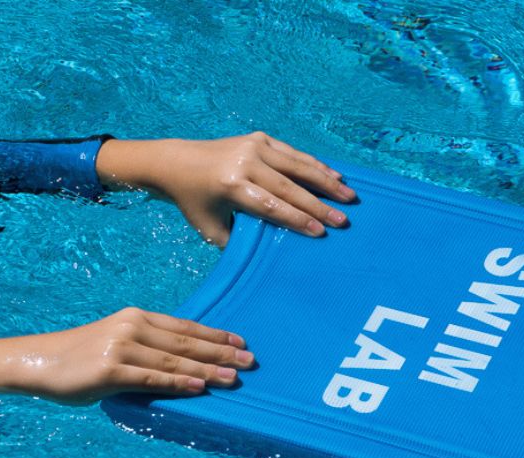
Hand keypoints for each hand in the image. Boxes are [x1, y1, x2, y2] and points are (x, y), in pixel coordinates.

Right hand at [0, 307, 254, 404]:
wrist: (40, 361)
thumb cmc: (80, 356)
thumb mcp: (116, 341)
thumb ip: (147, 348)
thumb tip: (184, 364)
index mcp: (135, 316)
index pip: (185, 326)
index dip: (215, 335)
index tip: (241, 342)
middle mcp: (131, 327)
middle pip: (186, 342)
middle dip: (221, 352)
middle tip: (250, 361)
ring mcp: (121, 347)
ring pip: (174, 361)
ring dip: (207, 370)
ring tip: (233, 378)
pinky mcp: (111, 370)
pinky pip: (152, 379)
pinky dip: (179, 384)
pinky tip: (199, 388)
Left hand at [95, 132, 356, 246]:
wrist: (176, 162)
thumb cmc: (194, 201)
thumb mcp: (210, 228)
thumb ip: (239, 240)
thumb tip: (270, 253)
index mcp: (231, 186)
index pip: (271, 206)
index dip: (297, 220)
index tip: (321, 232)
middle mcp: (245, 162)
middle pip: (289, 187)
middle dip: (319, 205)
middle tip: (344, 220)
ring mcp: (253, 146)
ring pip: (297, 165)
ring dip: (325, 181)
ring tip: (348, 196)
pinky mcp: (258, 138)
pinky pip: (291, 153)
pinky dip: (313, 164)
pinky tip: (333, 175)